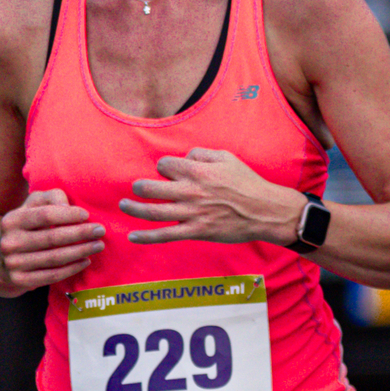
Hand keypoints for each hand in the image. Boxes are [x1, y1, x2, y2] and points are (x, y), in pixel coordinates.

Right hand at [0, 187, 106, 291]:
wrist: (0, 258)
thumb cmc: (26, 225)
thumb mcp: (33, 205)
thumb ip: (51, 198)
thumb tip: (68, 207)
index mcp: (12, 220)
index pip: (45, 216)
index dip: (68, 215)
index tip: (86, 215)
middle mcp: (10, 242)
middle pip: (52, 238)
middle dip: (81, 234)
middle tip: (100, 231)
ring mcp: (14, 264)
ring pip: (55, 258)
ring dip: (81, 251)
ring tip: (98, 245)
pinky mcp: (21, 280)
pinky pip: (52, 275)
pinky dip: (72, 268)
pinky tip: (85, 261)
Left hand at [125, 150, 297, 246]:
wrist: (265, 211)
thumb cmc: (247, 183)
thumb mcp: (226, 157)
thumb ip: (202, 153)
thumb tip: (185, 156)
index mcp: (197, 171)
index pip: (165, 165)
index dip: (164, 167)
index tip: (168, 172)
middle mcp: (190, 191)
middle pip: (151, 187)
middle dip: (140, 186)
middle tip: (137, 187)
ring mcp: (191, 213)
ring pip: (153, 211)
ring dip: (133, 208)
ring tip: (123, 205)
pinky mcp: (196, 232)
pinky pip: (166, 235)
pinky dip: (146, 237)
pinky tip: (132, 236)